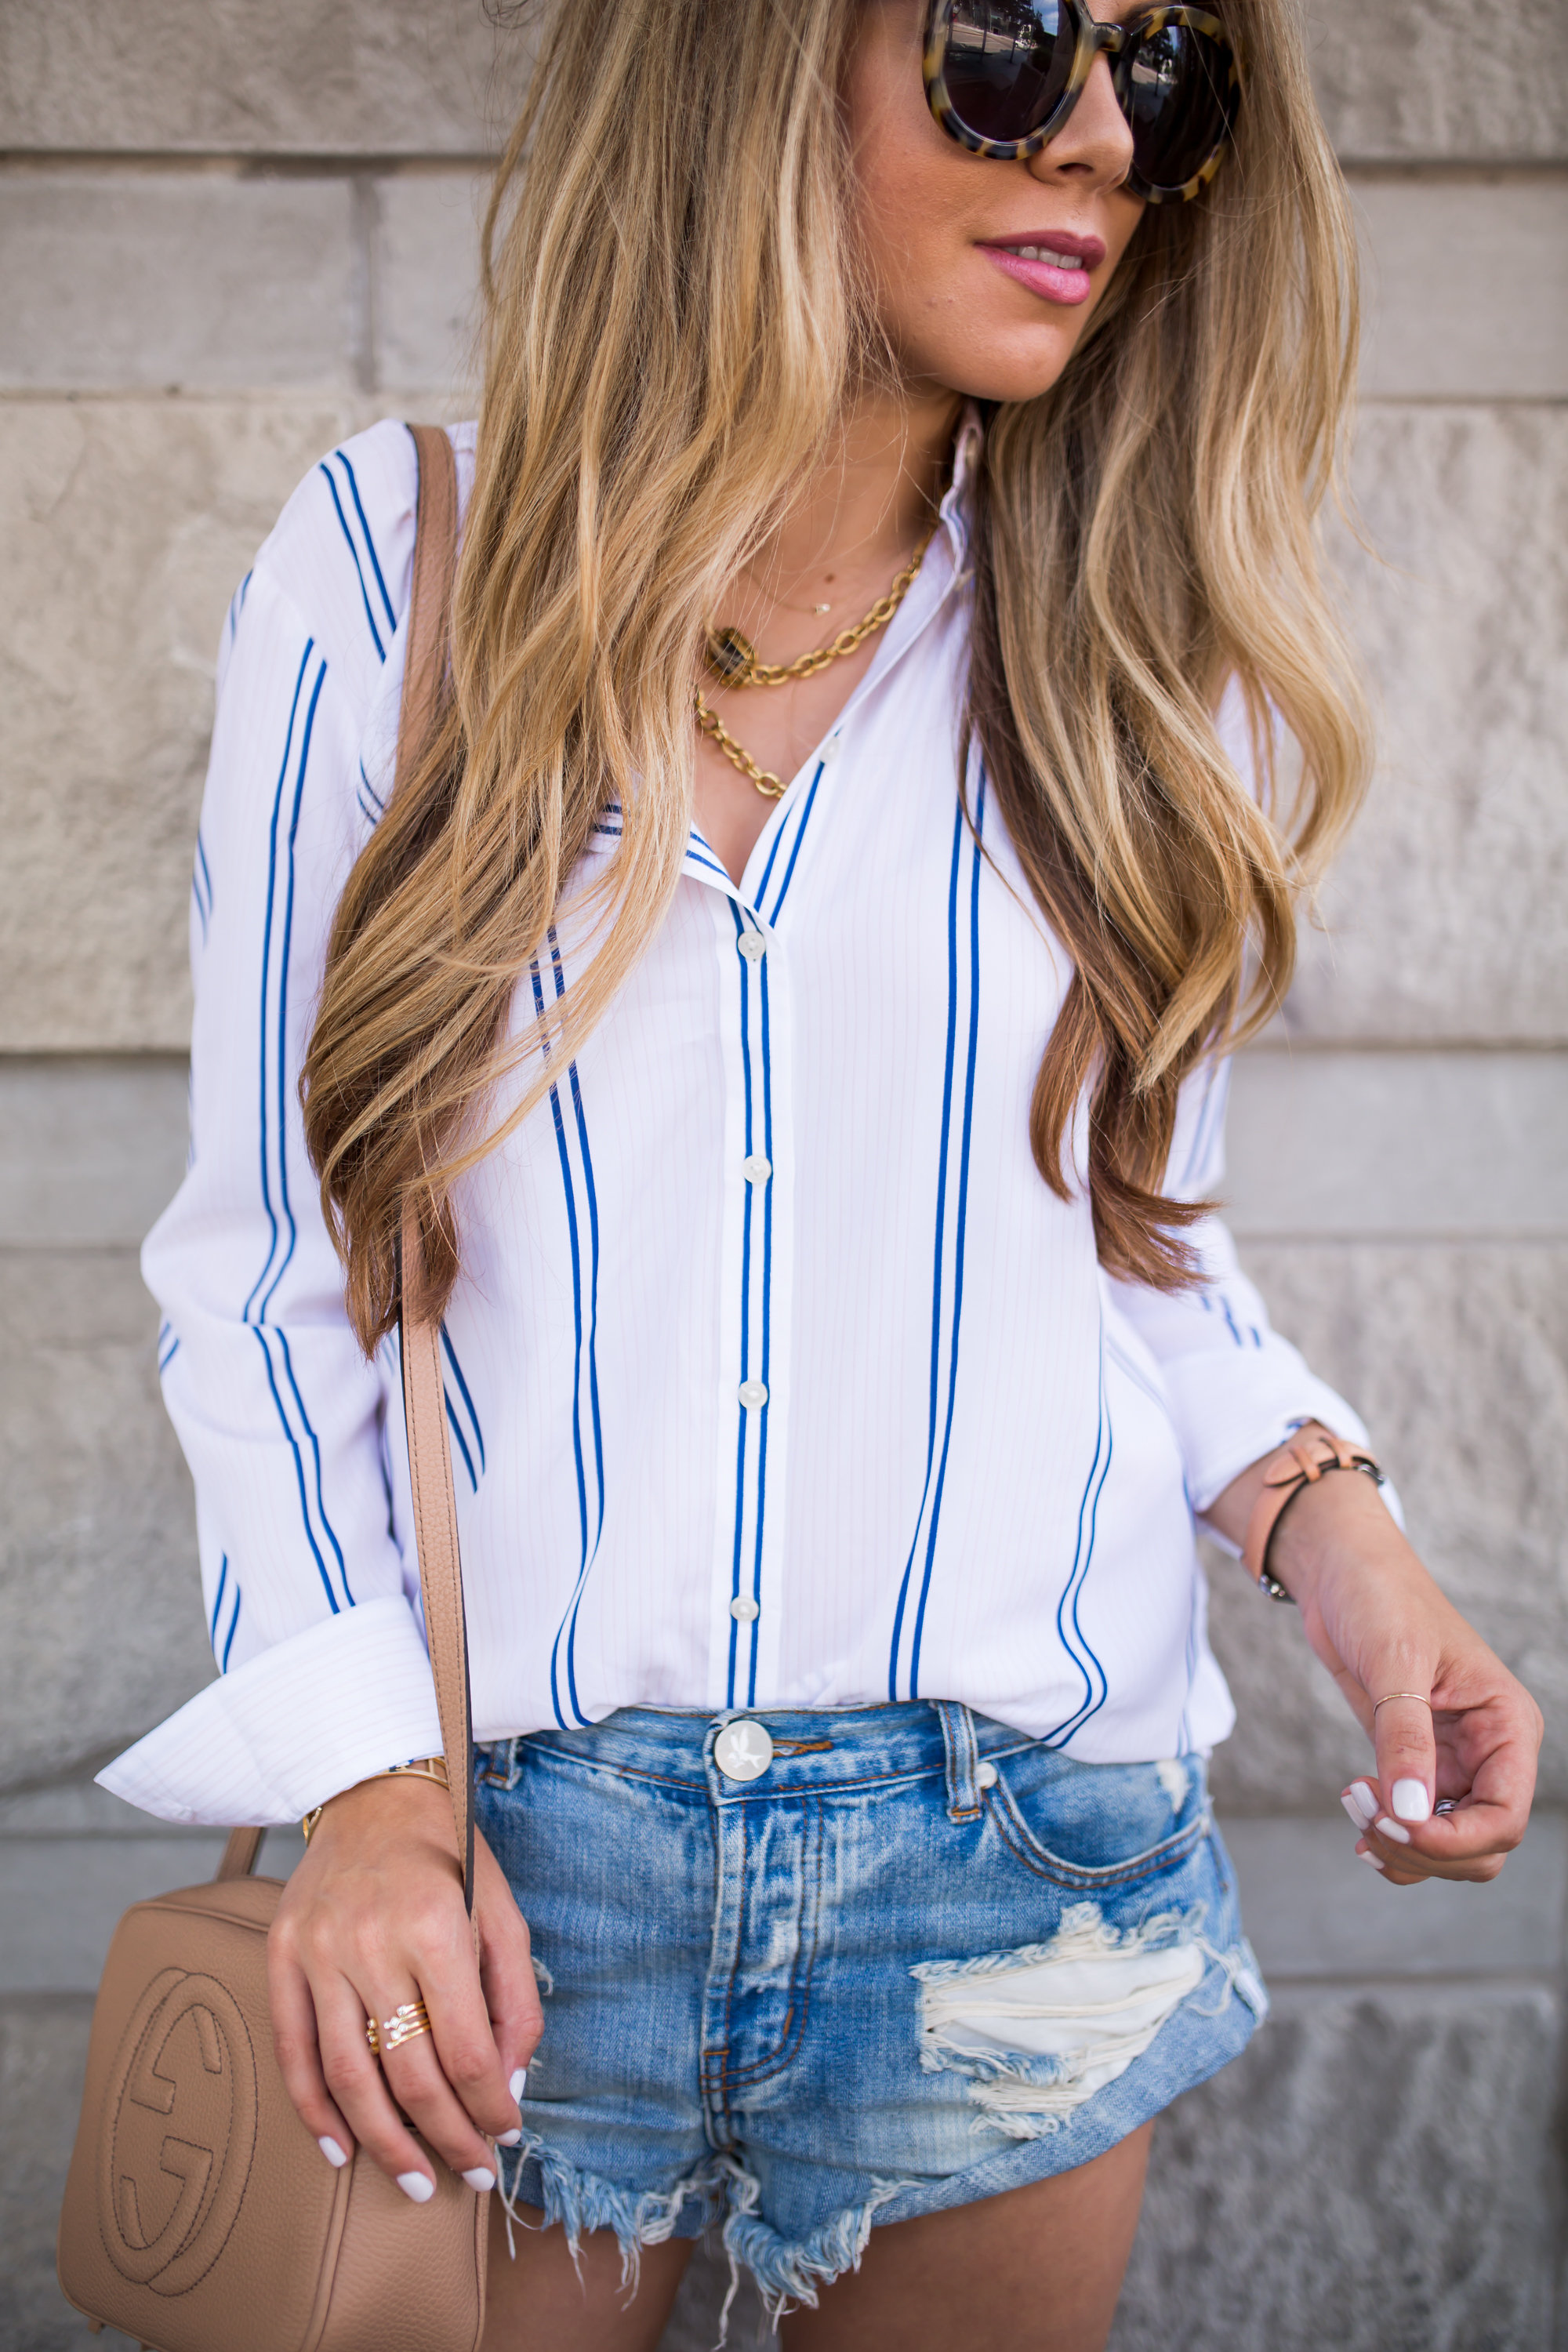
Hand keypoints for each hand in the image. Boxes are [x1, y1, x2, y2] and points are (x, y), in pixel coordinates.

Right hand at [268, 1773, 542, 2196]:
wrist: (372, 1791)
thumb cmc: (449, 1854)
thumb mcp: (503, 1911)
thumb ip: (515, 1998)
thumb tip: (510, 2084)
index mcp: (435, 1927)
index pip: (466, 2049)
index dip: (489, 2105)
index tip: (506, 2133)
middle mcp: (371, 1943)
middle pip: (409, 2075)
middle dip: (447, 2137)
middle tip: (471, 2173)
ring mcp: (318, 1953)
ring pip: (349, 2077)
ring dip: (384, 2144)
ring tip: (414, 2181)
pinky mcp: (281, 1956)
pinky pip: (294, 2052)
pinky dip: (314, 2112)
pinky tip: (342, 2149)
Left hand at [1209, 1440, 1542, 1887]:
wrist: (1341, 1572)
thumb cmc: (1380, 1596)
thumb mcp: (1395, 1660)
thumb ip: (1405, 1740)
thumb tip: (1412, 1816)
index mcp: (1507, 1725)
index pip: (1505, 1816)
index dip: (1454, 1841)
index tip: (1395, 1826)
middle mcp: (1490, 1752)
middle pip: (1481, 1846)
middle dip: (1425, 1849)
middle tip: (1364, 1813)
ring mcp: (1453, 1764)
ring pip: (1449, 1847)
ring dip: (1404, 1849)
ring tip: (1355, 1808)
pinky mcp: (1414, 1765)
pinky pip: (1417, 1828)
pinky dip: (1392, 1839)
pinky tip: (1360, 1824)